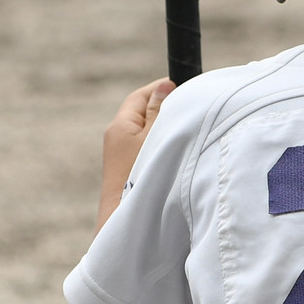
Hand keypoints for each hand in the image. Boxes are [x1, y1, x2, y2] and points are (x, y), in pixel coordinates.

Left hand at [97, 78, 173, 227]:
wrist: (125, 217)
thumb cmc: (141, 175)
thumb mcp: (154, 137)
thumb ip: (159, 111)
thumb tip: (164, 86)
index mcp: (120, 125)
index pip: (140, 96)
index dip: (161, 89)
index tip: (183, 88)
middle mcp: (116, 137)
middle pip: (142, 112)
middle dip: (163, 108)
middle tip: (187, 108)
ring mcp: (120, 154)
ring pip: (144, 131)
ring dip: (162, 128)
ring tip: (182, 129)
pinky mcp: (126, 169)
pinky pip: (144, 147)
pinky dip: (158, 143)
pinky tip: (172, 150)